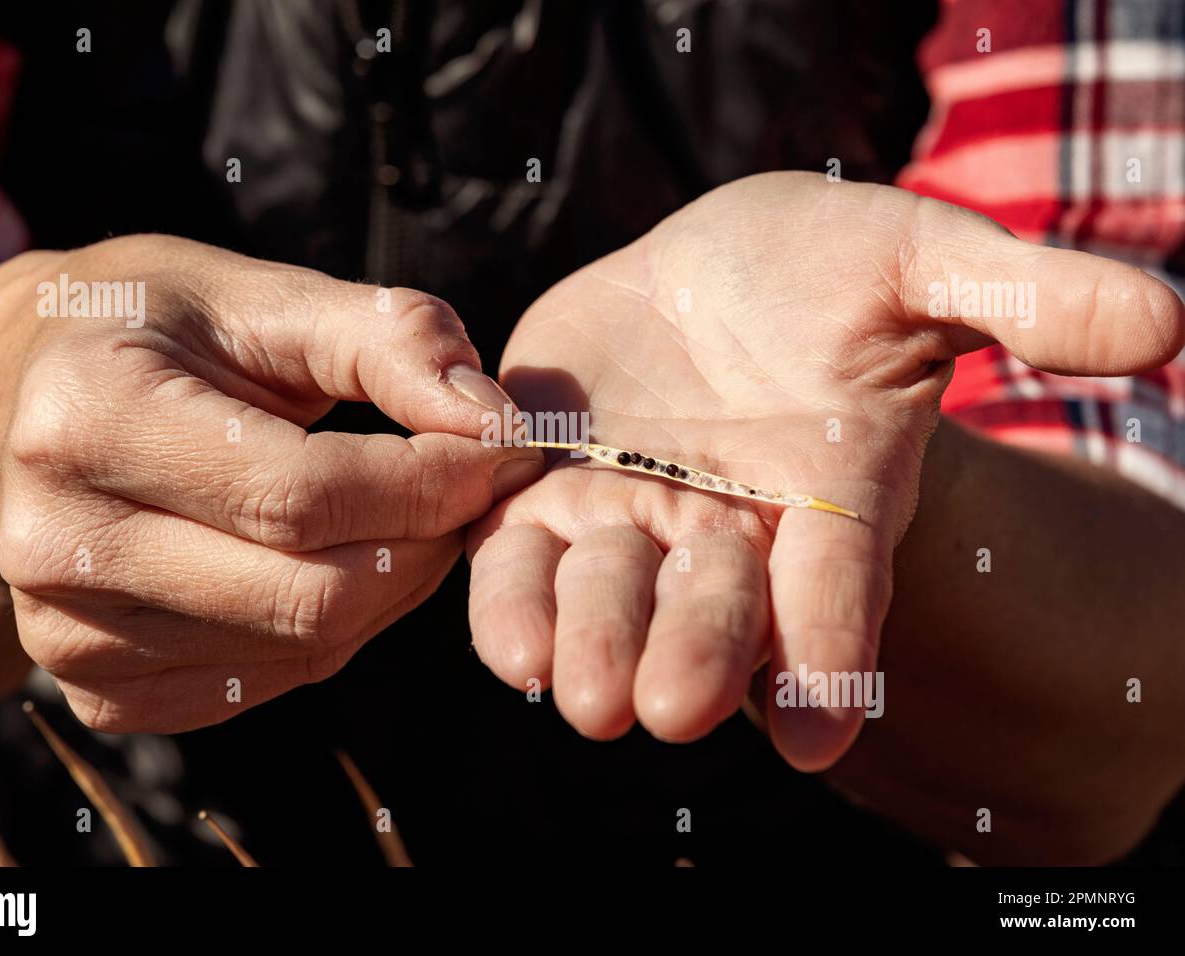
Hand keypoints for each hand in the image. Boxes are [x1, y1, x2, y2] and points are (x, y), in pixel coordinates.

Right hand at [0, 234, 539, 731]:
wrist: (24, 407)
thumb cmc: (155, 333)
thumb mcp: (262, 296)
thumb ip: (389, 338)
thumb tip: (497, 422)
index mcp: (87, 418)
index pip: (302, 495)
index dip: (432, 482)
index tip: (508, 451)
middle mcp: (57, 542)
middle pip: (309, 592)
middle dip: (428, 542)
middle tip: (474, 490)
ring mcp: (67, 634)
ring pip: (301, 649)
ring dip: (394, 587)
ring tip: (410, 517)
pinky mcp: (95, 691)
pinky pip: (265, 685)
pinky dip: (336, 632)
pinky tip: (340, 564)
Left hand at [467, 171, 1183, 767]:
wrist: (708, 271)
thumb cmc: (827, 271)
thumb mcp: (919, 262)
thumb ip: (1021, 297)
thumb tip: (1168, 321)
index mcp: (830, 496)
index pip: (839, 585)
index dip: (834, 653)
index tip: (820, 735)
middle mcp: (730, 532)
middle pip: (718, 611)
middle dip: (700, 657)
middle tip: (674, 708)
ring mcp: (631, 521)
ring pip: (609, 596)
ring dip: (591, 644)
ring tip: (576, 692)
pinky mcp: (540, 493)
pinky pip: (520, 561)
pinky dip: (510, 602)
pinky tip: (508, 645)